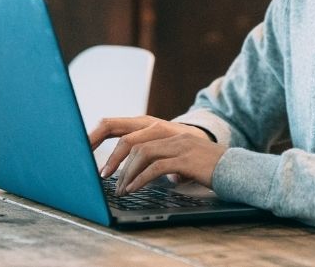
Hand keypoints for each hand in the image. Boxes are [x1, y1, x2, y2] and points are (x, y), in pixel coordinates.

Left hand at [87, 116, 227, 195]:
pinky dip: (141, 179)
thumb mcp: (171, 153)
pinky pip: (156, 166)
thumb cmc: (198, 163)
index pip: (119, 124)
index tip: (83, 149)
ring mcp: (175, 141)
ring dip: (125, 173)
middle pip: (127, 137)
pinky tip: (134, 188)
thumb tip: (124, 170)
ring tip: (120, 189)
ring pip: (140, 152)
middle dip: (110, 157)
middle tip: (101, 176)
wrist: (232, 166)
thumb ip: (151, 155)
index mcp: (156, 127)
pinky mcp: (184, 157)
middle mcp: (164, 129)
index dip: (98, 134)